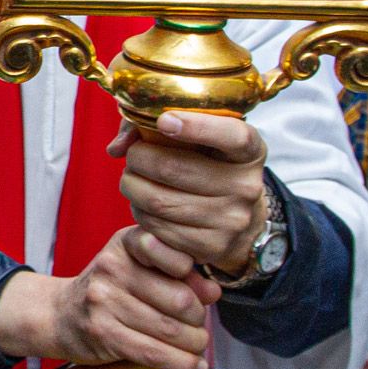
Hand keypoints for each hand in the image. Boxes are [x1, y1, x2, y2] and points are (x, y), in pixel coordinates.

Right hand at [0, 227, 221, 368]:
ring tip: (198, 349)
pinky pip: (154, 353)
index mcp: (126, 243)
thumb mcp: (139, 269)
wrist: (61, 316)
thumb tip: (214, 292)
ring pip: (170, 330)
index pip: (168, 249)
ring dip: (194, 346)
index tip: (199, 290)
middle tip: (198, 328)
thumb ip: (179, 275)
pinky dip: (181, 364)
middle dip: (198, 320)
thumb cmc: (110, 290)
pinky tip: (192, 367)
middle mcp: (112, 267)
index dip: (191, 273)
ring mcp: (104, 301)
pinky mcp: (104, 334)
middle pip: (179, 299)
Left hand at [110, 111, 267, 275]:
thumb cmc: (208, 167)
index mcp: (250, 151)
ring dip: (133, 187)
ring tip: (133, 180)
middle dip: (138, 158)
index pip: (232, 136)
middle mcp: (246, 186)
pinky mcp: (212, 247)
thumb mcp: (199, 139)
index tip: (163, 121)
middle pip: (174, 168)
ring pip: (158, 201)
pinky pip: (158, 229)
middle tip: (133, 156)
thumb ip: (155, 127)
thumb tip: (117, 147)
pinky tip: (144, 205)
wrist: (236, 221)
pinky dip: (140, 214)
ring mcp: (231, 221)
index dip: (196, 126)